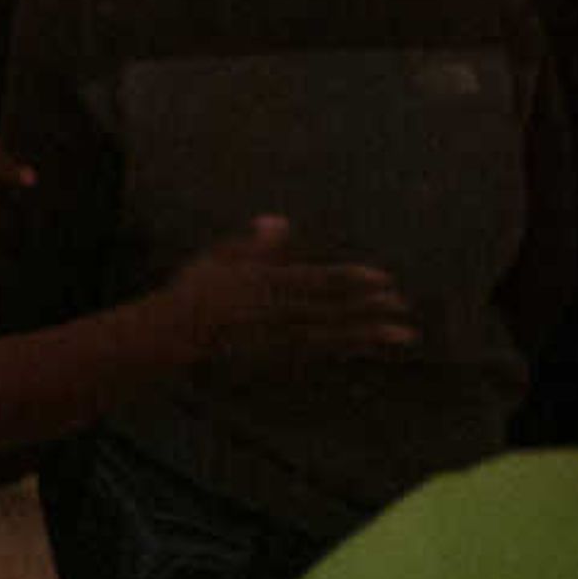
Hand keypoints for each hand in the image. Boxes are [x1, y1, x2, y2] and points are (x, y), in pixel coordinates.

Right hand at [161, 216, 414, 364]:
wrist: (173, 337)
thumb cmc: (196, 291)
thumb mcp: (219, 257)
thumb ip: (254, 244)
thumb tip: (279, 221)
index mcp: (262, 283)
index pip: (315, 281)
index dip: (351, 280)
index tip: (383, 279)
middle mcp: (274, 313)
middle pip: (330, 311)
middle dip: (369, 310)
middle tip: (403, 307)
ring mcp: (277, 339)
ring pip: (332, 336)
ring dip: (369, 335)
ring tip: (403, 335)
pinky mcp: (278, 357)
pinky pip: (320, 352)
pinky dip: (348, 348)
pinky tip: (371, 346)